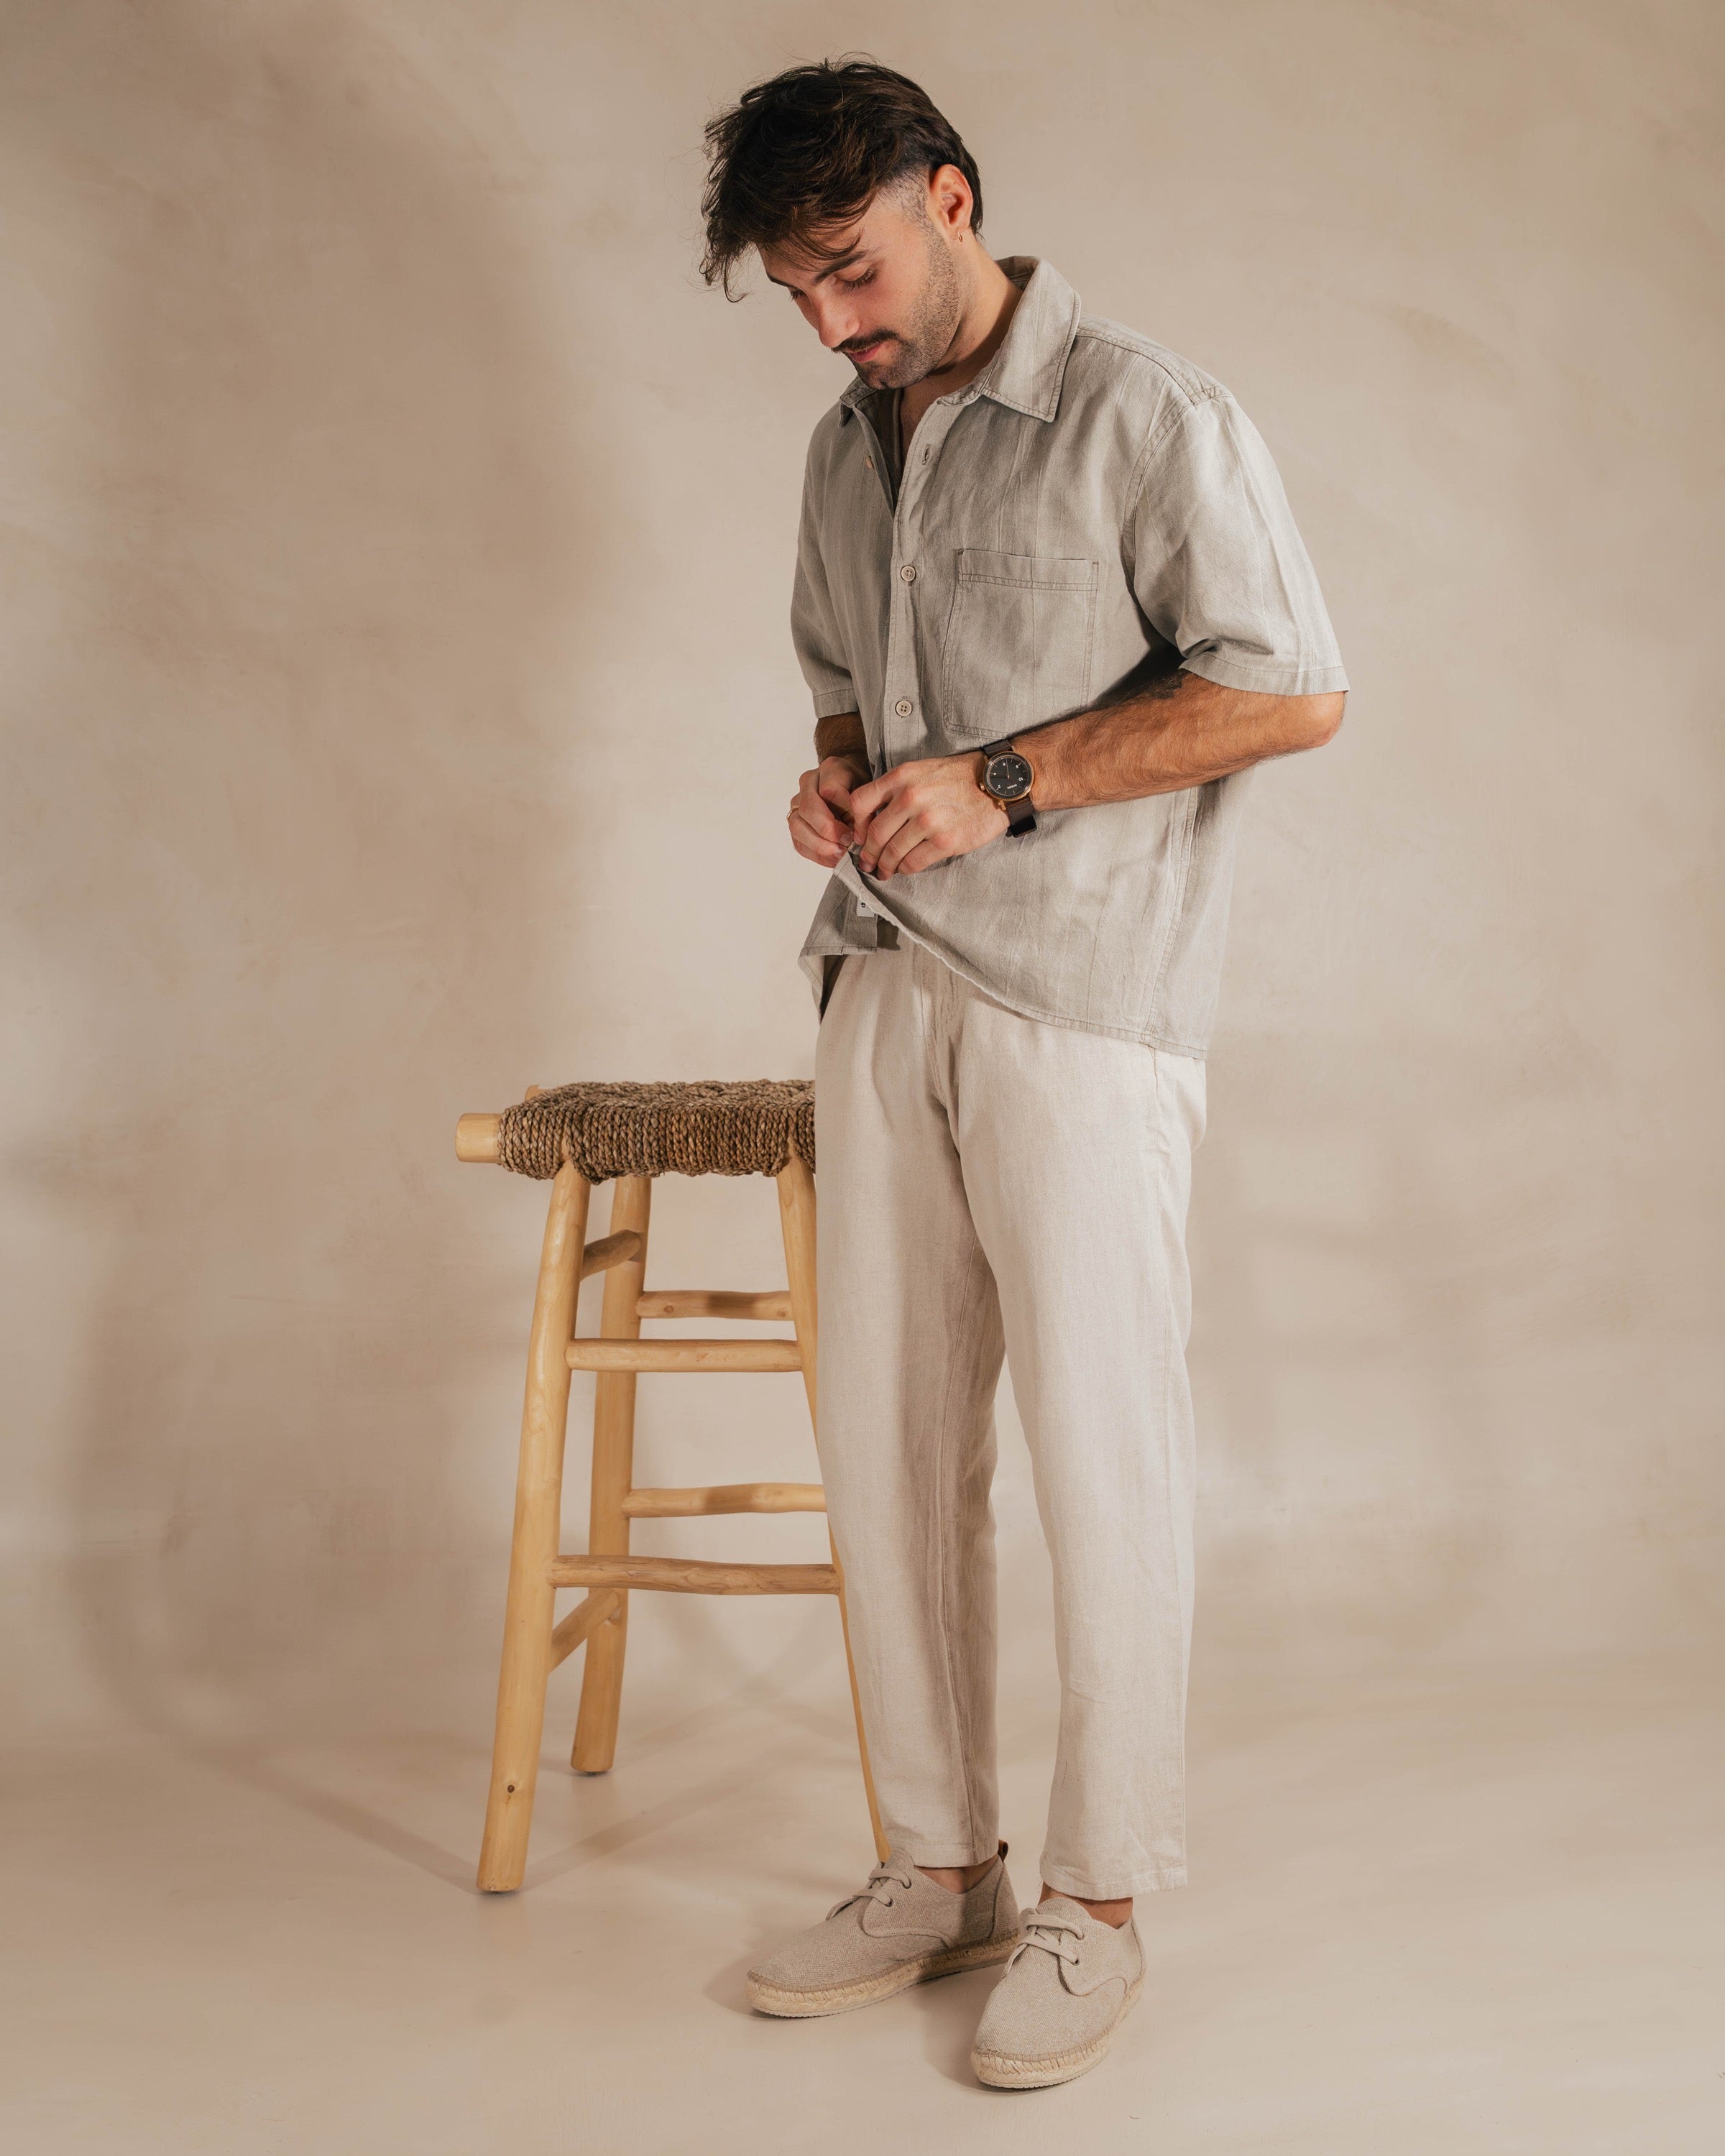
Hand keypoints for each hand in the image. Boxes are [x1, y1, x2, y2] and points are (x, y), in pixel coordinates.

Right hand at [788, 752, 869, 867]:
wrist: (854, 785)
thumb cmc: (864, 788)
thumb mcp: (871, 790)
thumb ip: (864, 807)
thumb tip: (857, 836)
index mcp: (831, 768)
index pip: (830, 790)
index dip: (845, 813)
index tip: (859, 829)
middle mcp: (809, 782)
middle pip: (809, 808)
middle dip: (830, 831)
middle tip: (848, 843)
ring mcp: (798, 801)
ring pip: (798, 826)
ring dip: (820, 845)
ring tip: (840, 853)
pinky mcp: (795, 821)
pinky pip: (798, 841)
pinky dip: (816, 854)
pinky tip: (833, 858)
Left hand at [850, 753, 1006, 878]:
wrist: (998, 784)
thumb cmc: (960, 777)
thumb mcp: (922, 770)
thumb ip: (897, 788)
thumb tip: (874, 816)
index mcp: (902, 777)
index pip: (860, 802)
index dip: (856, 824)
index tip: (859, 836)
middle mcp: (911, 797)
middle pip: (875, 834)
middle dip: (868, 853)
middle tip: (867, 862)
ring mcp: (928, 821)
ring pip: (892, 852)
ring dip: (885, 866)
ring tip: (884, 871)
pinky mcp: (945, 841)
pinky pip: (913, 862)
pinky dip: (905, 869)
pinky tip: (904, 869)